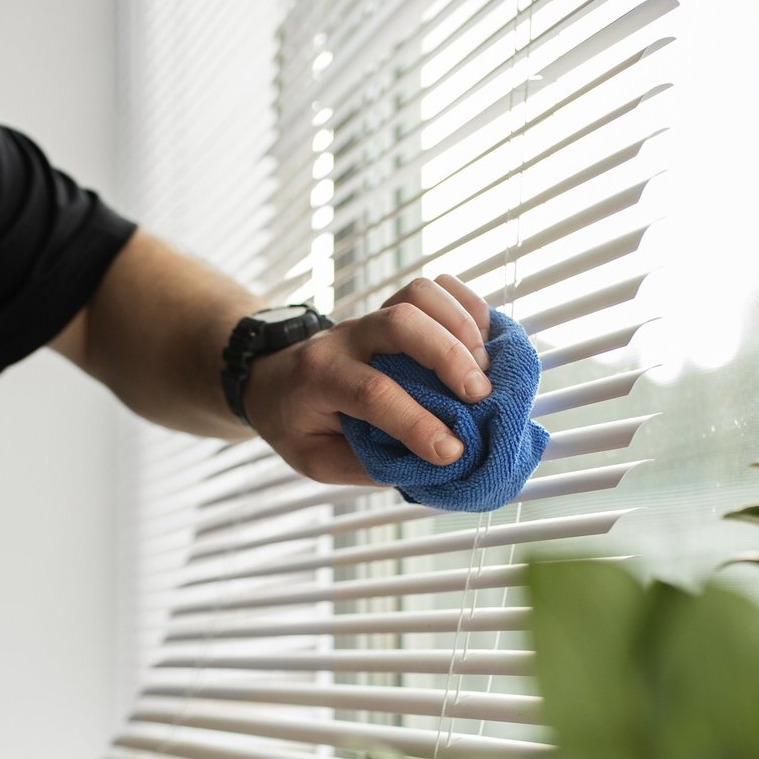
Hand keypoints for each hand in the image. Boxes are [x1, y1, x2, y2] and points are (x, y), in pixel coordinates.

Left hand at [243, 275, 496, 484]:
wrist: (272, 380)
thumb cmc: (296, 424)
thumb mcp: (315, 459)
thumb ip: (366, 465)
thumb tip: (427, 469)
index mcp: (318, 378)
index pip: (371, 392)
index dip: (415, 422)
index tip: (452, 451)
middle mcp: (344, 338)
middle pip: (399, 323)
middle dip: (447, 357)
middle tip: (480, 396)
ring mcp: (369, 318)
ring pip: (417, 295)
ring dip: (461, 326)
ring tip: (486, 368)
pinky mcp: (390, 309)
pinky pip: (432, 289)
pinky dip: (465, 306)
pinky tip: (484, 339)